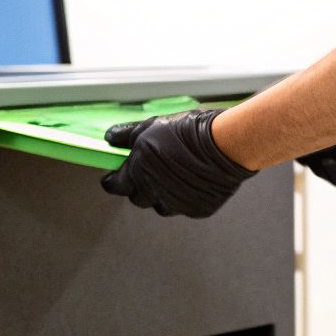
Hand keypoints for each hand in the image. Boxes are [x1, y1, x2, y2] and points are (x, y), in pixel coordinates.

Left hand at [102, 109, 256, 217]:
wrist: (225, 145)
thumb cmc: (189, 132)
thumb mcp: (153, 126)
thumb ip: (127, 136)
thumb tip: (110, 138)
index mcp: (138, 172)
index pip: (114, 186)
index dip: (113, 181)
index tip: (114, 177)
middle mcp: (154, 193)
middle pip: (138, 198)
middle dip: (139, 187)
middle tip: (149, 171)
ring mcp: (176, 204)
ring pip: (161, 206)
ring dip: (162, 195)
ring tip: (174, 175)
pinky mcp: (196, 210)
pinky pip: (184, 207)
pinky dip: (185, 197)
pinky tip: (193, 180)